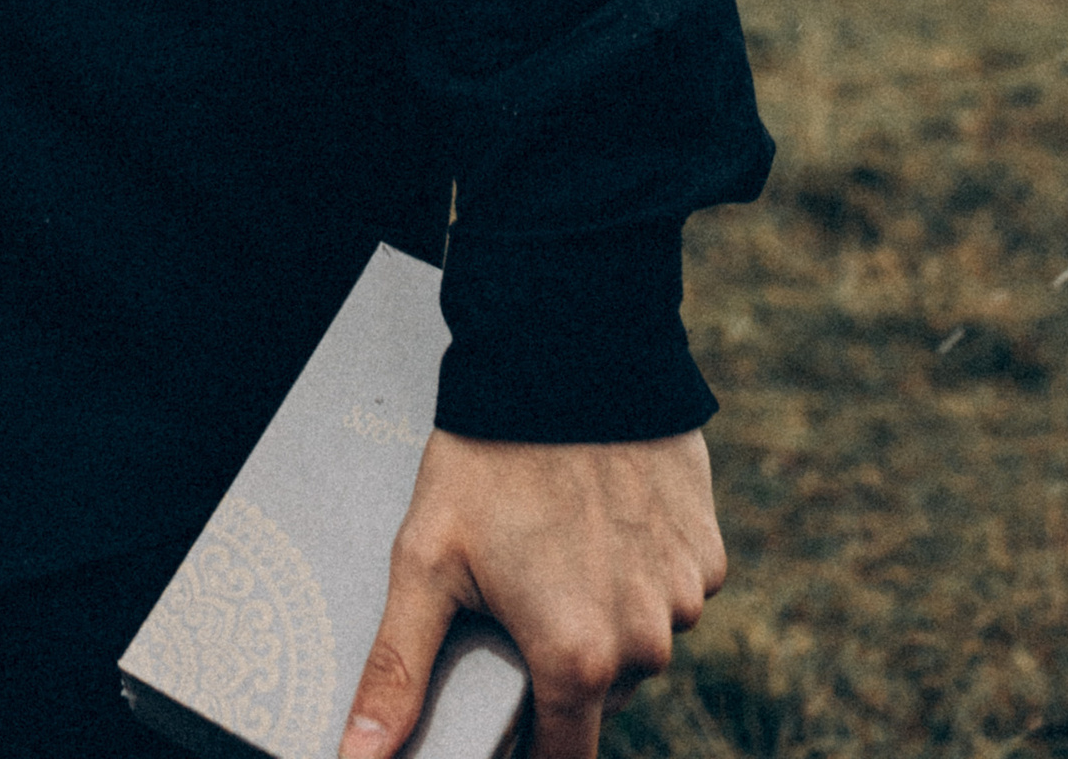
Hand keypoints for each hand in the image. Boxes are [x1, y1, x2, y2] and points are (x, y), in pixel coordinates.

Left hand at [341, 430, 723, 758]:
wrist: (566, 350)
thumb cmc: (488, 455)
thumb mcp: (426, 558)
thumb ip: (397, 671)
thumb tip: (357, 755)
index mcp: (577, 660)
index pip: (565, 756)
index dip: (532, 743)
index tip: (509, 699)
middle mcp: (645, 642)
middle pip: (602, 693)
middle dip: (564, 661)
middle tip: (521, 590)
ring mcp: (684, 596)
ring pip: (641, 639)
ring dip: (607, 613)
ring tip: (559, 544)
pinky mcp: (709, 551)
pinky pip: (674, 588)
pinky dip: (643, 570)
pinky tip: (605, 518)